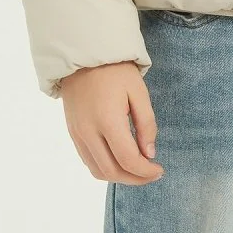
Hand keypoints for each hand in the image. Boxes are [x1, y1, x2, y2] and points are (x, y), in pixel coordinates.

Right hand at [59, 61, 164, 184]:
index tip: (160, 170)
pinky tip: (119, 160)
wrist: (84, 53)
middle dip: (134, 179)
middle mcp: (89, 132)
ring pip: (97, 171)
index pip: (128, 160)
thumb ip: (146, 123)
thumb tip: (149, 154)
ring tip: (137, 170)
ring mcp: (77, 134)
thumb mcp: (138, 91)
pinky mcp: (73, 132)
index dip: (146, 171)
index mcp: (108, 121)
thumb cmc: (116, 69)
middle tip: (151, 174)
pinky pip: (88, 160)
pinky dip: (105, 167)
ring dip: (119, 176)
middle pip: (111, 172)